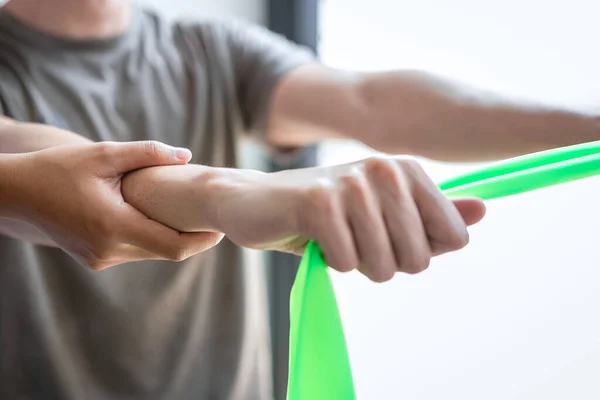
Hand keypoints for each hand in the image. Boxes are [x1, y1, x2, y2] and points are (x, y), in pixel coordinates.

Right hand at [7, 141, 222, 268]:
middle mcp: (109, 251)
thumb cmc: (57, 169)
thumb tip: (186, 155)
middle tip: (213, 217)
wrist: (15, 194)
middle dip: (193, 237)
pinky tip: (158, 217)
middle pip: (167, 251)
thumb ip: (147, 153)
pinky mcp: (95, 259)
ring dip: (172, 236)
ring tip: (191, 214)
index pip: (174, 246)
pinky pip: (134, 251)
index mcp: (114, 226)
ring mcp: (101, 259)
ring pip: (151, 252)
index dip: (203, 240)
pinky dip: (151, 236)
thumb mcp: (102, 154)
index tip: (223, 227)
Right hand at [207, 156, 484, 281]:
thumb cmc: (326, 214)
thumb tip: (483, 212)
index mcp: (409, 170)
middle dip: (386, 264)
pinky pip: (345, 261)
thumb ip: (433, 215)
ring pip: (382, 265)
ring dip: (356, 264)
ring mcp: (353, 183)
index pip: (454, 239)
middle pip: (420, 258)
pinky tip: (314, 238)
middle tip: (355, 240)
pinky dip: (330, 262)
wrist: (256, 201)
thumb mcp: (383, 215)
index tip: (388, 238)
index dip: (419, 253)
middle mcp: (386, 169)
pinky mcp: (319, 201)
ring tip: (334, 238)